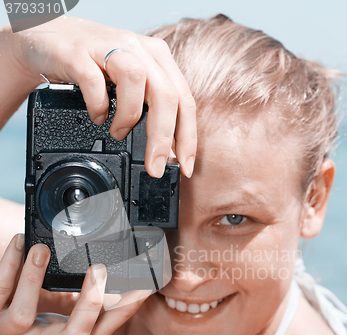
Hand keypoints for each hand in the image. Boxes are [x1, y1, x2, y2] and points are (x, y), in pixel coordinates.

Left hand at [0, 234, 150, 334]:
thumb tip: (106, 272)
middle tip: (101, 269)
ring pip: (23, 313)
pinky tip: (19, 242)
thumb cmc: (21, 330)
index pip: (102, 330)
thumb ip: (75, 301)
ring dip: (34, 280)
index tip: (144, 285)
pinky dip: (8, 265)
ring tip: (42, 250)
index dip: (125, 311)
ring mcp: (11, 332)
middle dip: (91, 303)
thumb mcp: (52, 317)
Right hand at [11, 16, 196, 177]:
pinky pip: (94, 79)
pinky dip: (98, 105)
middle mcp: (138, 50)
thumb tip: (165, 154)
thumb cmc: (92, 66)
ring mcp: (108, 46)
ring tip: (118, 134)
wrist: (46, 39)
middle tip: (154, 166)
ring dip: (129, 117)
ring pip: (136, 79)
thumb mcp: (128, 86)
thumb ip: (148, 110)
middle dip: (164, 138)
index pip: (185, 100)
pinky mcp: (79, 52)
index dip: (188, 137)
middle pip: (166, 94)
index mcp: (157, 60)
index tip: (184, 167)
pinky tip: (96, 117)